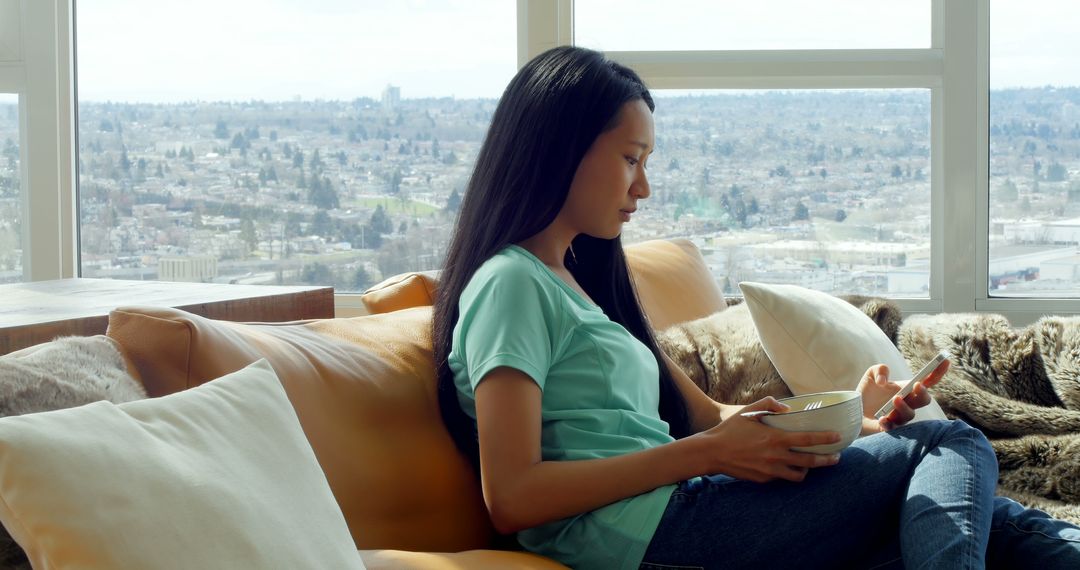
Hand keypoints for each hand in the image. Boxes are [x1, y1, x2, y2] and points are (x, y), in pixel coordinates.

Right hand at [694, 397, 841, 482]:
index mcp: (775, 438)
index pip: (807, 440)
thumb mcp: (748, 411)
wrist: (712, 452)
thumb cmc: (730, 430)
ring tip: (811, 464)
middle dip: (827, 460)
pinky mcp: (763, 480)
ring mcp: (770, 471)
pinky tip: (787, 466)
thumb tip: (786, 407)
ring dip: (808, 470)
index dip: (825, 439)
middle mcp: (776, 456)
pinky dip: (787, 472)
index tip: (838, 437)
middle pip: (810, 462)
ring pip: (798, 475)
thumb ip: (769, 404)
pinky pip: (781, 478)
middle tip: (836, 457)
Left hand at [857, 361, 948, 432]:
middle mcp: (907, 403)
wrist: (854, 407)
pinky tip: (882, 419)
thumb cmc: (868, 390)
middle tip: (916, 385)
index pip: (927, 381)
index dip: (937, 372)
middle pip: (924, 400)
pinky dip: (888, 424)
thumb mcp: (872, 374)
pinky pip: (892, 428)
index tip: (945, 360)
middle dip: (923, 394)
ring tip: (895, 399)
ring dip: (904, 407)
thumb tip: (884, 382)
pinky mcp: (887, 428)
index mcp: (907, 389)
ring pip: (910, 415)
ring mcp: (899, 417)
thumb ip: (880, 369)